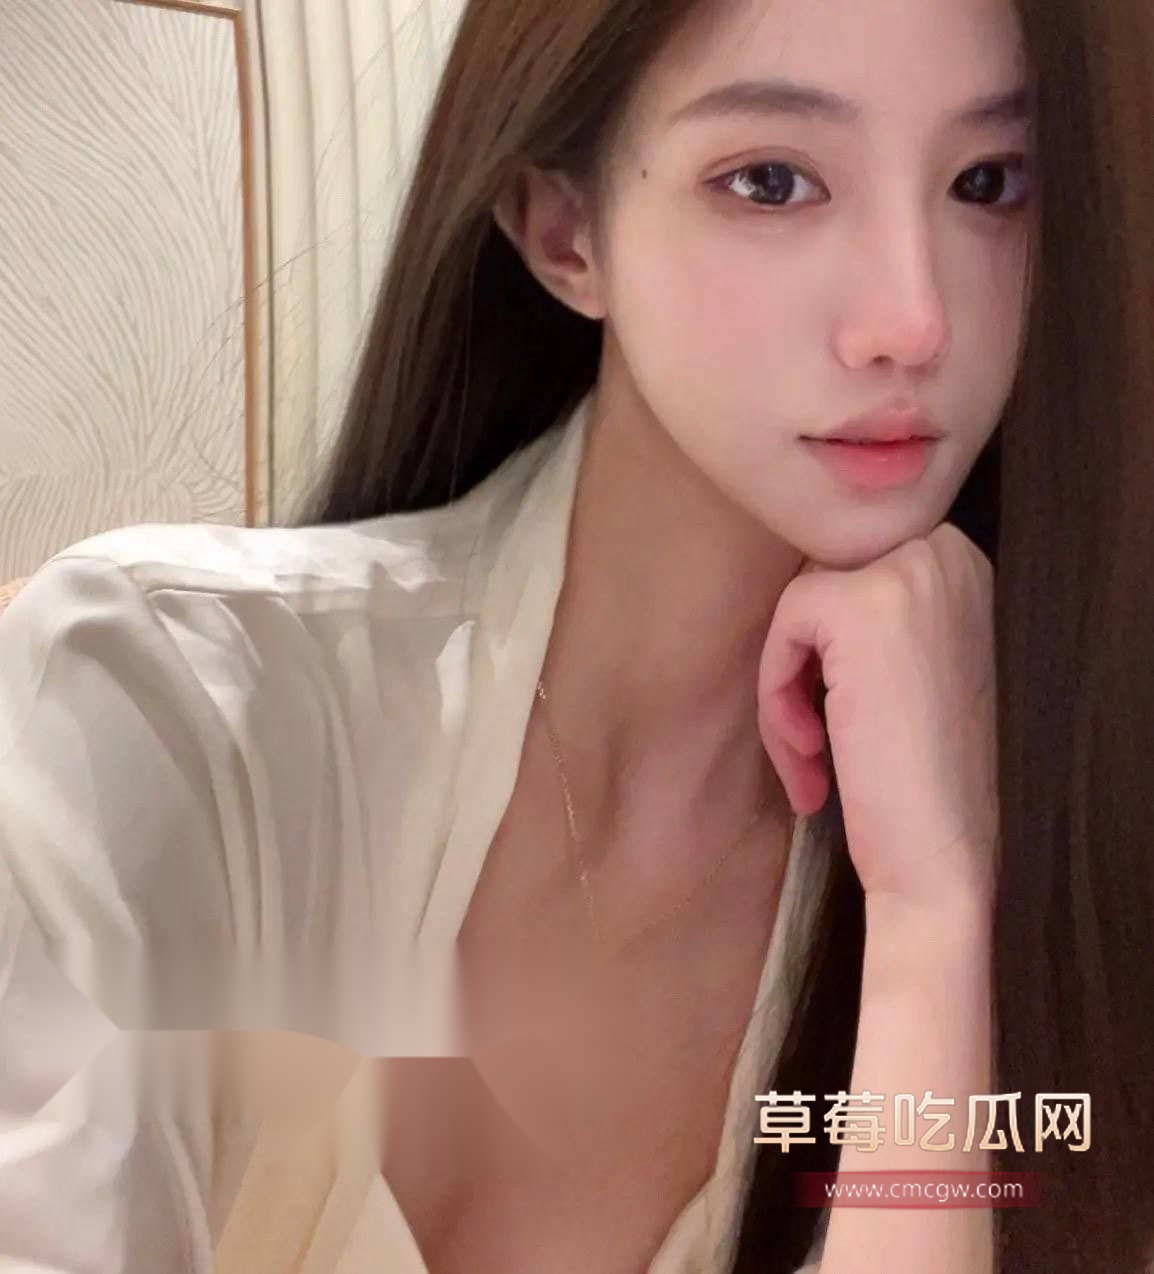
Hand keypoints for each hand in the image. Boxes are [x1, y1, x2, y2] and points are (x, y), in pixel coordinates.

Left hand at [756, 524, 997, 906]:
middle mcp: (946, 553)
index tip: (835, 715)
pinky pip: (785, 626)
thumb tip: (803, 594)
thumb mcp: (914, 666)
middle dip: (803, 669)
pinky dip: (777, 691)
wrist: (941, 856)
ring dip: (786, 692)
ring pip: (799, 610)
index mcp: (962, 562)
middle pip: (821, 586)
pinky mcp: (863, 606)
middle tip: (812, 745)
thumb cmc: (921, 777)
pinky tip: (811, 751)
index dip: (825, 649)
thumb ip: (874, 616)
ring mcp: (911, 574)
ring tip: (810, 759)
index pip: (850, 573)